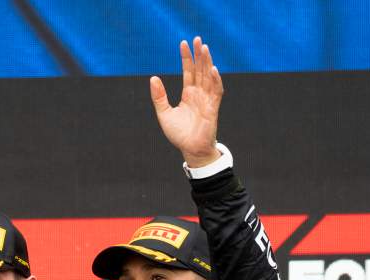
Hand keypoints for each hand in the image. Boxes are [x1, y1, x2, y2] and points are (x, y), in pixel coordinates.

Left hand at [150, 37, 222, 167]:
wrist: (190, 150)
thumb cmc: (178, 134)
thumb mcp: (164, 113)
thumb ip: (159, 97)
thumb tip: (153, 78)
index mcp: (188, 94)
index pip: (188, 71)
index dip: (186, 58)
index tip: (183, 43)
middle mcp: (199, 94)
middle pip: (200, 70)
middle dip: (199, 55)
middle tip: (198, 39)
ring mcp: (207, 99)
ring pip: (208, 76)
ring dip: (207, 62)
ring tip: (205, 48)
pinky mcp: (213, 108)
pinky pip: (216, 91)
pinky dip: (215, 80)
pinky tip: (212, 69)